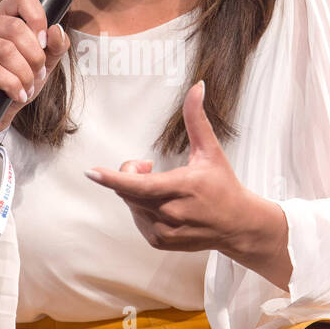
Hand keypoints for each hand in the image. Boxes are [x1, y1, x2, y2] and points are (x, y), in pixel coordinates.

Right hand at [0, 0, 70, 137]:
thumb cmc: (14, 84)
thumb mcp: (43, 64)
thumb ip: (55, 46)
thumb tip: (57, 30)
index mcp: (0, 15)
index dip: (38, 18)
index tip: (45, 43)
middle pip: (15, 27)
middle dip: (35, 56)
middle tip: (38, 74)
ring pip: (5, 50)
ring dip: (24, 74)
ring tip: (27, 87)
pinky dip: (11, 84)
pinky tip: (16, 94)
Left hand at [84, 80, 258, 253]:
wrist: (237, 225)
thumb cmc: (224, 186)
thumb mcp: (211, 151)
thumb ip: (196, 118)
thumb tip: (196, 87)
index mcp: (182, 187)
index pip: (139, 184)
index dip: (113, 178)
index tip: (92, 173)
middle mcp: (171, 212)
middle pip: (128, 190)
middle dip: (130, 173)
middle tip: (149, 165)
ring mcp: (164, 230)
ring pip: (130, 204)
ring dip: (136, 192)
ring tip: (162, 188)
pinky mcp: (160, 241)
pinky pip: (137, 218)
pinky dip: (142, 208)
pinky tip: (163, 206)